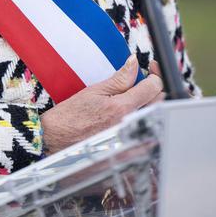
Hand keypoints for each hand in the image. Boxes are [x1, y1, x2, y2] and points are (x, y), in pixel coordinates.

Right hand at [40, 54, 163, 154]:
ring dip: (152, 105)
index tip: (151, 69)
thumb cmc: (69, 117)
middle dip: (157, 88)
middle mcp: (129, 127)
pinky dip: (145, 122)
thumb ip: (119, 78)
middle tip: (146, 79)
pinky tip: (133, 117)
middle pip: (160, 104)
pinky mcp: (128, 153)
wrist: (54, 142)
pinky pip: (147, 136)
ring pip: (155, 119)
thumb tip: (134, 63)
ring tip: (138, 97)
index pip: (154, 87)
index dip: (155, 74)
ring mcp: (130, 142)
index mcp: (121, 108)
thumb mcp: (94, 91)